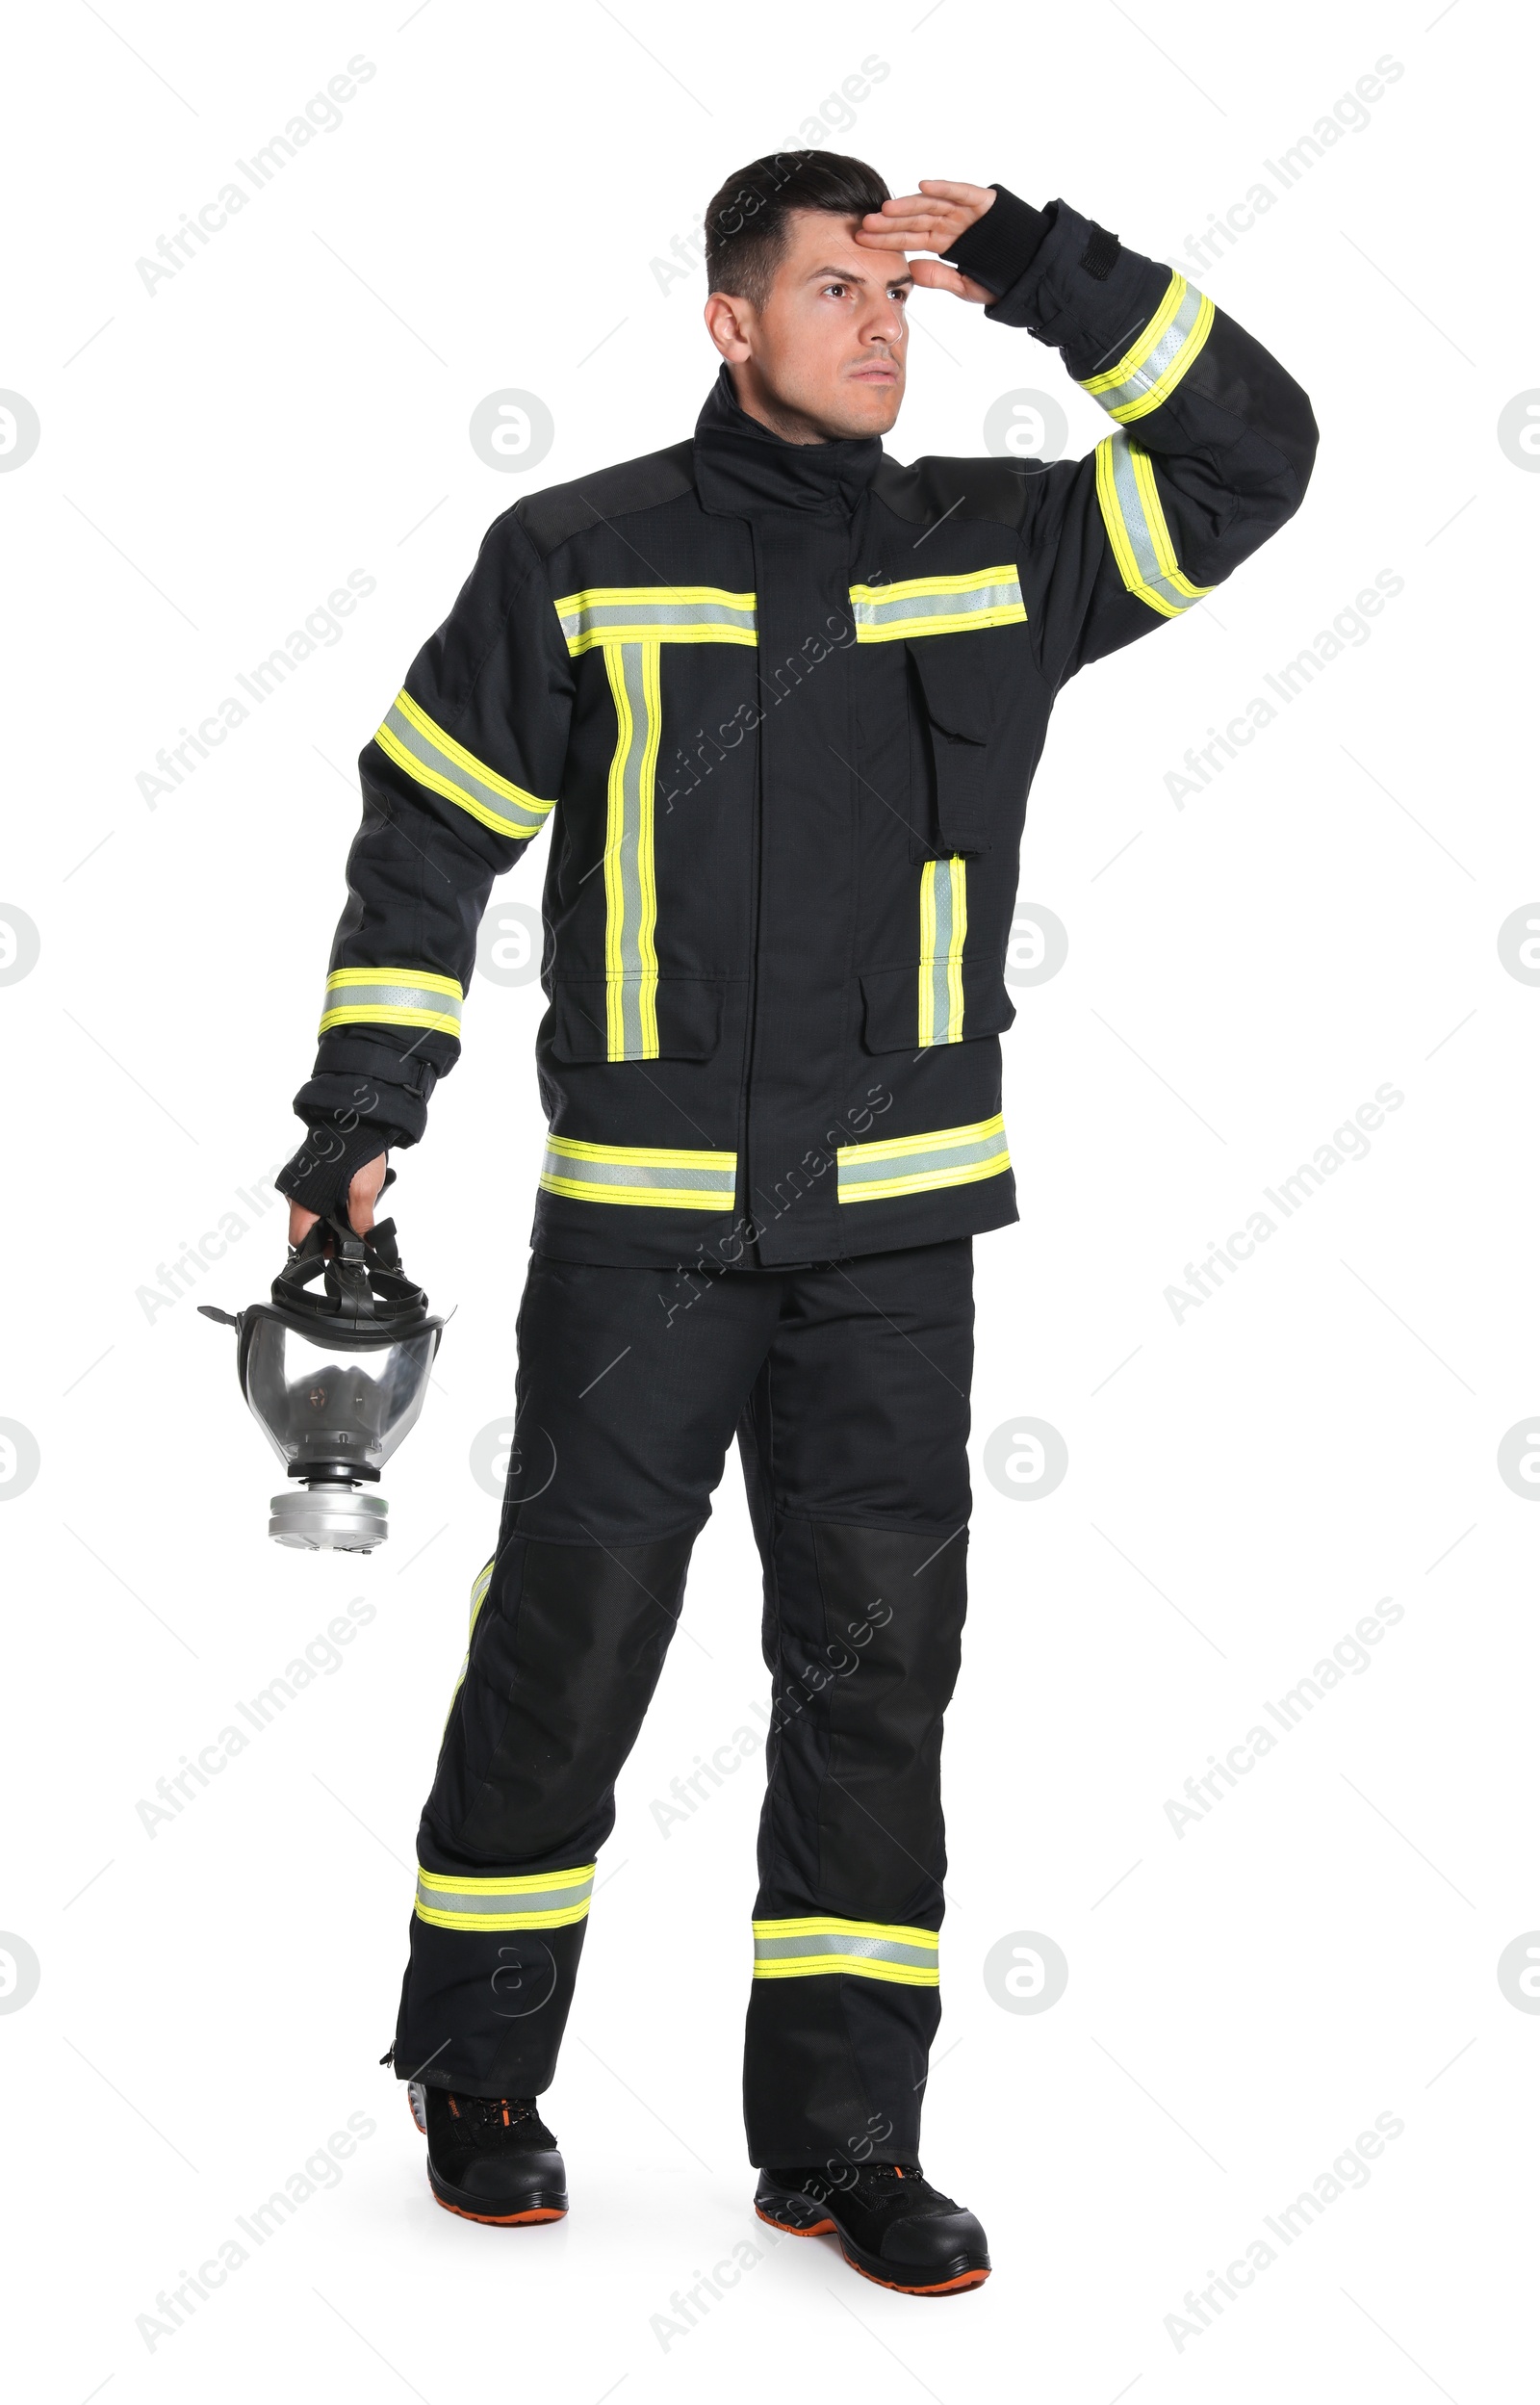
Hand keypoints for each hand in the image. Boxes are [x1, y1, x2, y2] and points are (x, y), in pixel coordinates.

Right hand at [288, 1151, 387, 1247]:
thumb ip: (361, 1223)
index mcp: (302, 1201)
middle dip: (329, 1234)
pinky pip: (317, 1198)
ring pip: (313, 1213)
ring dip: (332, 1219)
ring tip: (353, 1212)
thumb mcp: (364, 1193)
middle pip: (307, 1228)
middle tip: (352, 1233)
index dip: (318, 1250)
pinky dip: (332, 1204)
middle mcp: (296, 1194)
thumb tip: (363, 1246)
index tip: (338, 1252)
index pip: (299, 1239)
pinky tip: (348, 1198)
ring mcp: (302, 1184)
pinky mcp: (310, 1176)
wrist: (358, 1119)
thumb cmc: (356, 1151)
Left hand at [853, 180, 998, 303]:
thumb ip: (939, 277)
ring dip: (909, 205)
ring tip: (886, 209)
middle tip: (865, 224)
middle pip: (915, 220)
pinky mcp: (985, 202)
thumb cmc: (1001, 281)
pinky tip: (923, 186)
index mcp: (944, 242)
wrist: (1034, 276)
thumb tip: (910, 270)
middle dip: (890, 222)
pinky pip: (961, 192)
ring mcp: (967, 211)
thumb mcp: (966, 286)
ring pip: (932, 205)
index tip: (862, 239)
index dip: (886, 238)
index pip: (909, 237)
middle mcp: (952, 223)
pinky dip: (944, 188)